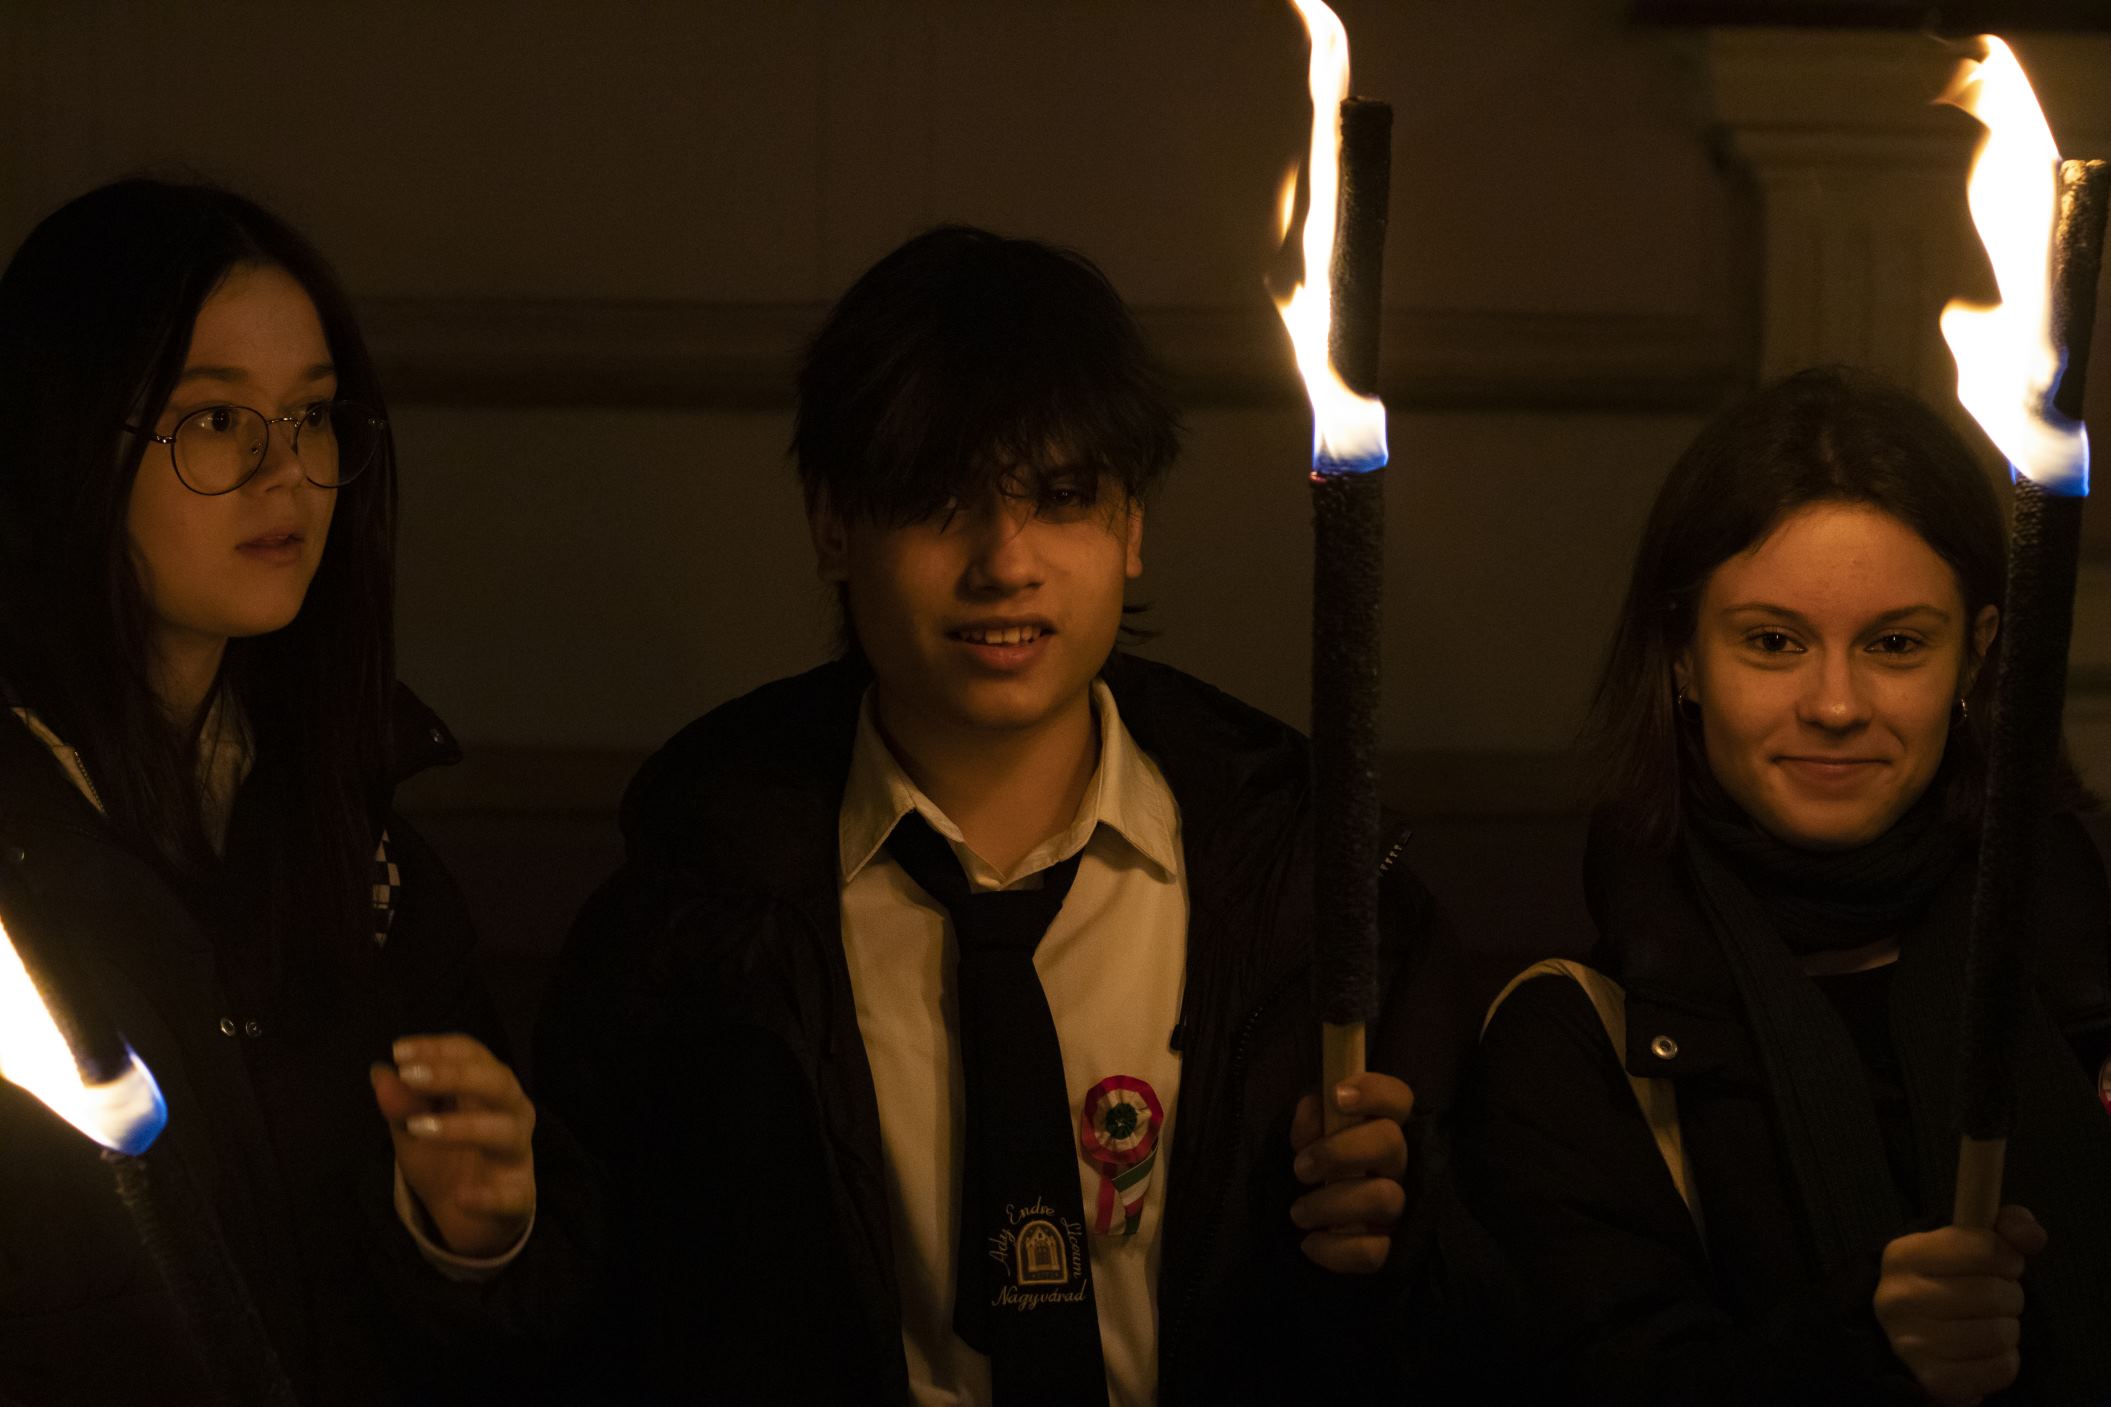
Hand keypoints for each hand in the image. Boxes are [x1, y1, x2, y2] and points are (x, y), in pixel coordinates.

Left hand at [370, 1034, 536, 1258]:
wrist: (466, 1218)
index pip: (472, 1054)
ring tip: (417, 1128)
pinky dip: (488, 1196)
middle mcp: (511, 1112)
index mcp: (487, 1088)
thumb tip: (381, 1073)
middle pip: (498, 1083)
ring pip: (506, 1131)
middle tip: (410, 1076)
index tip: (399, 1052)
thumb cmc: (443, 1160)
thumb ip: (401, 1105)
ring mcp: (518, 1154)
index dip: (438, 1048)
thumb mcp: (413, 1130)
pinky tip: (462, 1197)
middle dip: (454, 1075)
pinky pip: (512, 1195)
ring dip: (463, 1127)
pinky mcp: (519, 1197)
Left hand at [1287, 1073, 1413, 1273]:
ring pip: (1384, 1198)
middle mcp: (1399, 1164)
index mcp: (1382, 1127)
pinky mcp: (1390, 1250)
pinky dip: (1336, 1250)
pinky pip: (1374, 1252)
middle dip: (1339, 1152)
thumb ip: (1313, 1116)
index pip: (1398, 1097)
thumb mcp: (1307, 1136)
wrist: (1311, 1226)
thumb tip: (1315, 1110)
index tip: (1337, 1096)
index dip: (1374, 1092)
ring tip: (1298, 1213)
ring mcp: (1399, 1208)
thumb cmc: (1316, 1168)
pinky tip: (1310, 1244)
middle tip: (1301, 1168)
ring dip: (1331, 1204)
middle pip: (1390, 1143)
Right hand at [1873, 1204, 2044, 1404]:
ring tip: (1988, 1324)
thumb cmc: (1943, 1285)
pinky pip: (2001, 1369)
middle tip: (1994, 1300)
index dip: (2007, 1258)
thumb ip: (2004, 1229)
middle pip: (1994, 1294)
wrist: (1907, 1339)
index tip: (2001, 1266)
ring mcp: (1912, 1342)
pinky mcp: (1935, 1380)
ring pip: (1999, 1334)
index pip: (1984, 1249)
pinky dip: (2005, 1361)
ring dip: (2007, 1330)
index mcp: (1903, 1255)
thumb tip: (2031, 1235)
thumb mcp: (1964, 1246)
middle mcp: (1898, 1297)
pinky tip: (1985, 1352)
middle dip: (2009, 1297)